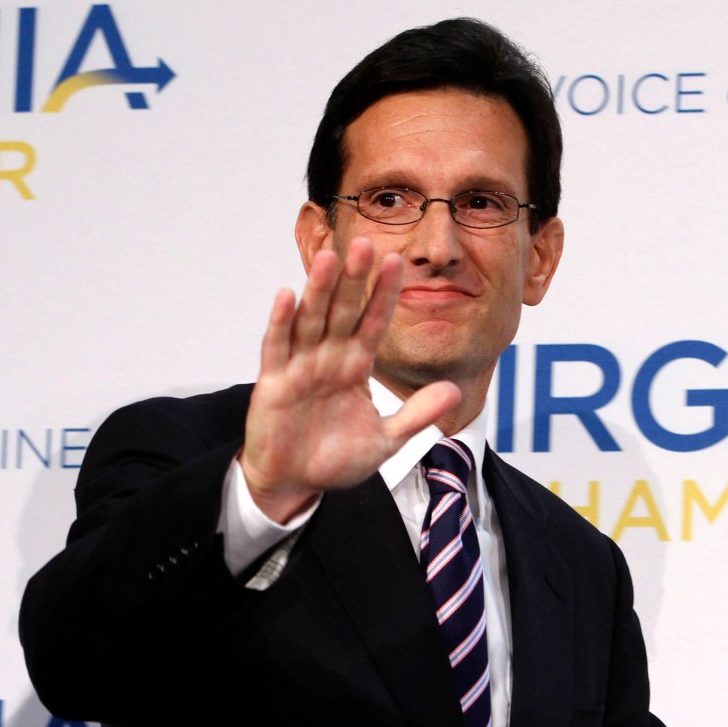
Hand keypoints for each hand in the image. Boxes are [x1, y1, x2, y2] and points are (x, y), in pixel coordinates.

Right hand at [240, 238, 460, 522]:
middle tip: (366, 243)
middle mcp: (328, 358)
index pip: (373, 322)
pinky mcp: (273, 382)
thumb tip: (453, 392)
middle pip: (343, 311)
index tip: (397, 262)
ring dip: (320, 289)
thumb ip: (416, 415)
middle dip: (355, 279)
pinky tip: (288, 294)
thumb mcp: (385, 441)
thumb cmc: (334, 459)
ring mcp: (300, 366)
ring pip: (311, 319)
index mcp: (355, 366)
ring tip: (331, 257)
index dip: (384, 293)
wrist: (294, 483)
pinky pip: (277, 346)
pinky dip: (281, 321)